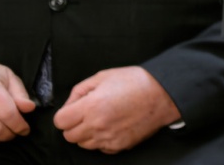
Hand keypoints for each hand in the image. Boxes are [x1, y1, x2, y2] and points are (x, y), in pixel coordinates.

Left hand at [53, 66, 179, 151]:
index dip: (65, 114)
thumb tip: (69, 105)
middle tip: (88, 113)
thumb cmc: (136, 82)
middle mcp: (97, 125)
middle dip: (75, 125)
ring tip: (103, 119)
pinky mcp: (119, 146)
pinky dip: (102, 140)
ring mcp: (108, 138)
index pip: (60, 121)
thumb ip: (80, 90)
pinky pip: (100, 148)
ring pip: (83, 144)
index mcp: (90, 106)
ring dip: (88, 134)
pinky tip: (113, 126)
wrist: (164, 94)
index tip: (74, 109)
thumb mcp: (104, 76)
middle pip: (69, 136)